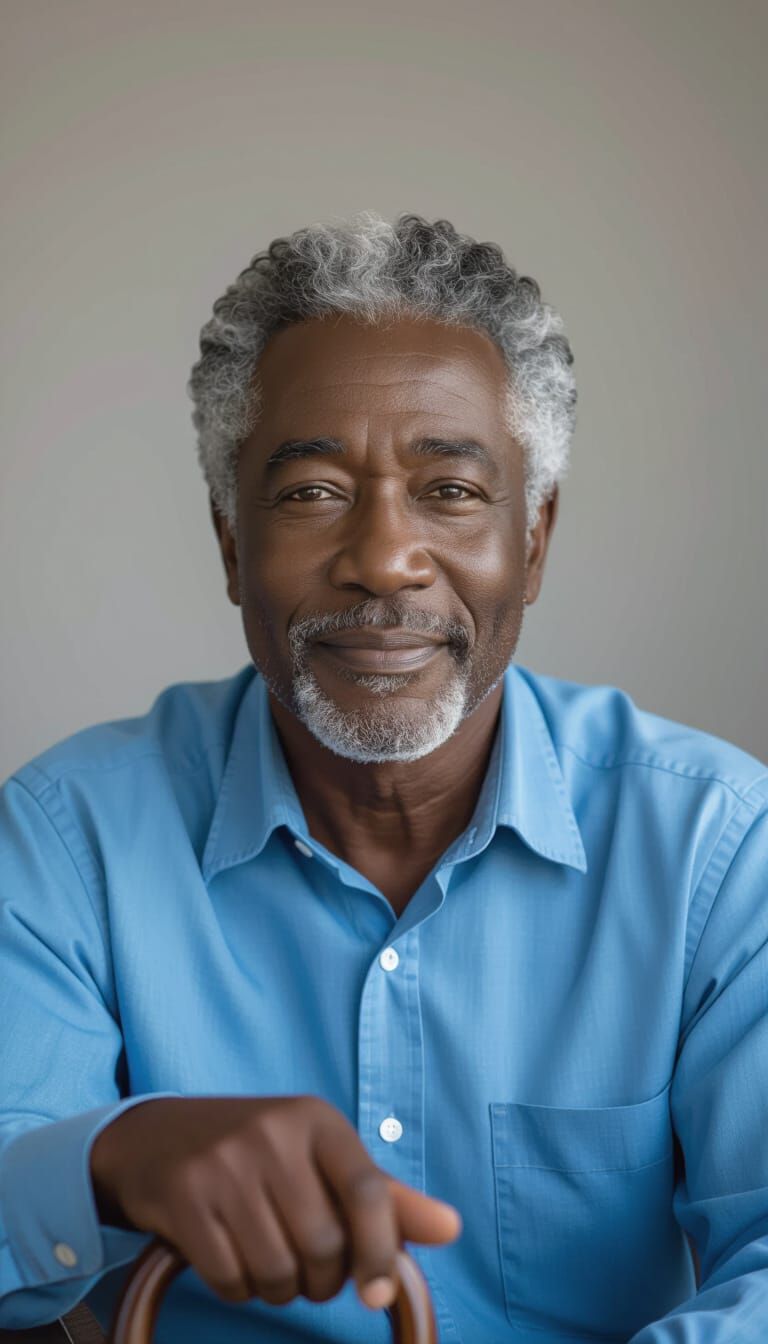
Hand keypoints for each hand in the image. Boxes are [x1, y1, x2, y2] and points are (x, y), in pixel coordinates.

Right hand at [89, 1095, 461, 1310]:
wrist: (155, 1137)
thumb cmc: (259, 1154)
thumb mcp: (321, 1159)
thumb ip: (386, 1199)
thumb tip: (452, 1228)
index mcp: (317, 1120)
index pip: (368, 1190)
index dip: (380, 1251)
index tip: (378, 1294)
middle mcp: (272, 1133)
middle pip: (324, 1245)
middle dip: (322, 1279)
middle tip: (308, 1267)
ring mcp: (224, 1164)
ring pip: (278, 1272)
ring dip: (280, 1288)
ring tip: (268, 1257)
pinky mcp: (184, 1198)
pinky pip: (231, 1280)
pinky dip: (238, 1288)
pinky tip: (230, 1257)